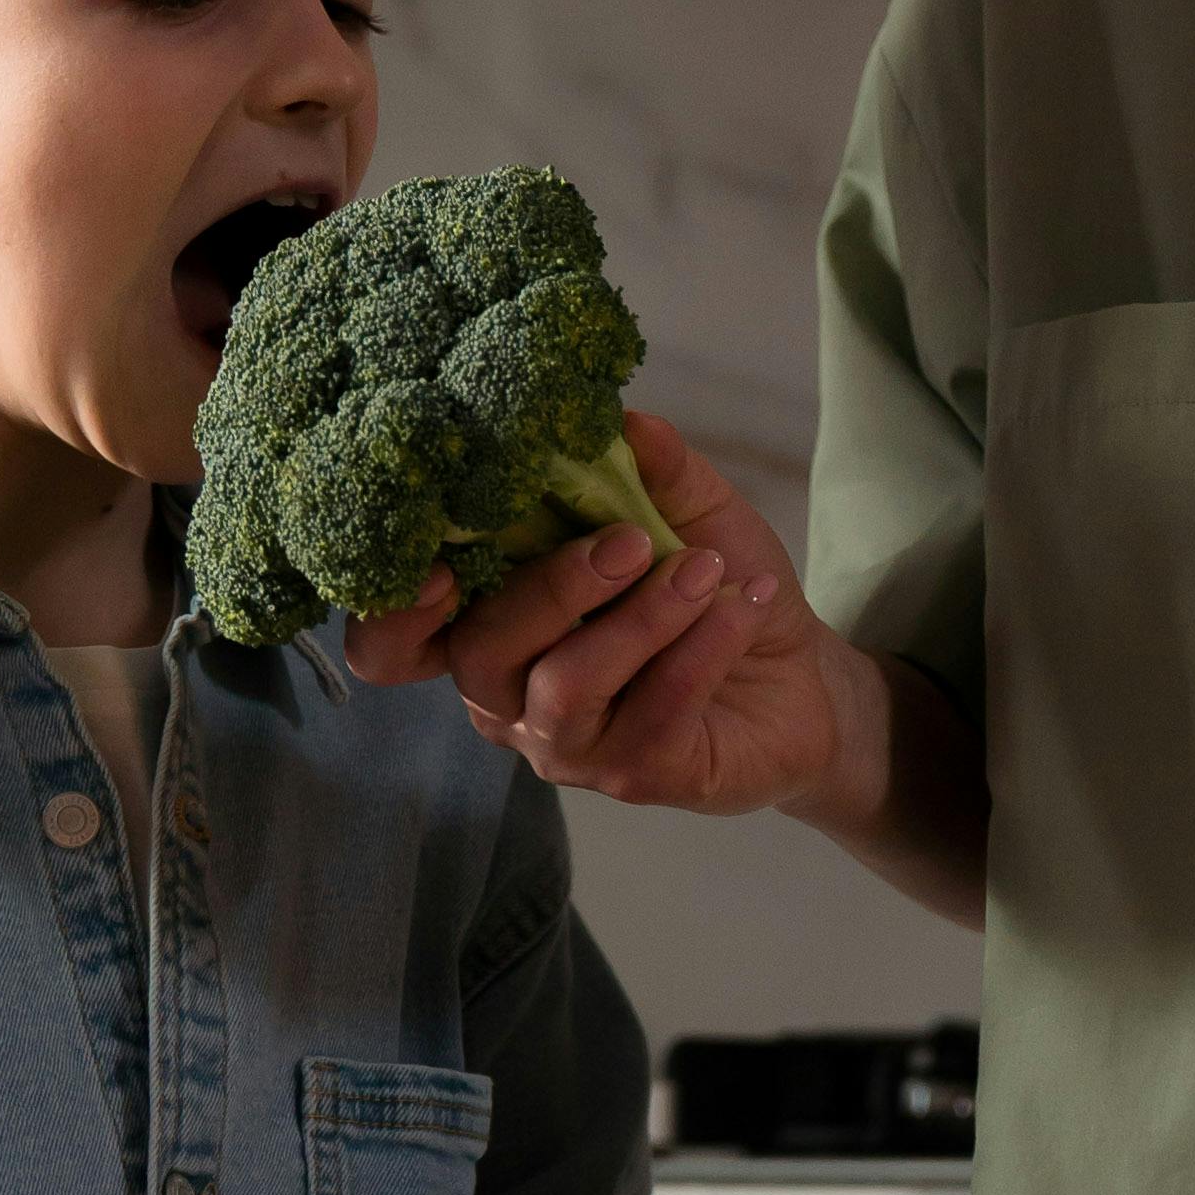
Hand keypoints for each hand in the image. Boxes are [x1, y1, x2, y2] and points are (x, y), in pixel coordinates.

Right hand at [343, 407, 849, 820]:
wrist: (801, 675)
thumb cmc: (714, 589)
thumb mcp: (688, 514)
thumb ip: (649, 470)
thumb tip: (622, 419)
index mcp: (493, 626)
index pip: (397, 644)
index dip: (393, 615)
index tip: (438, 564)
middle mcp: (509, 698)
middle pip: (482, 651)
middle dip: (554, 588)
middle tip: (633, 542)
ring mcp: (567, 746)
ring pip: (566, 684)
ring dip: (643, 617)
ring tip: (708, 570)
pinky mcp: (634, 776)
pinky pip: (653, 712)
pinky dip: (702, 648)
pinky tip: (745, 606)